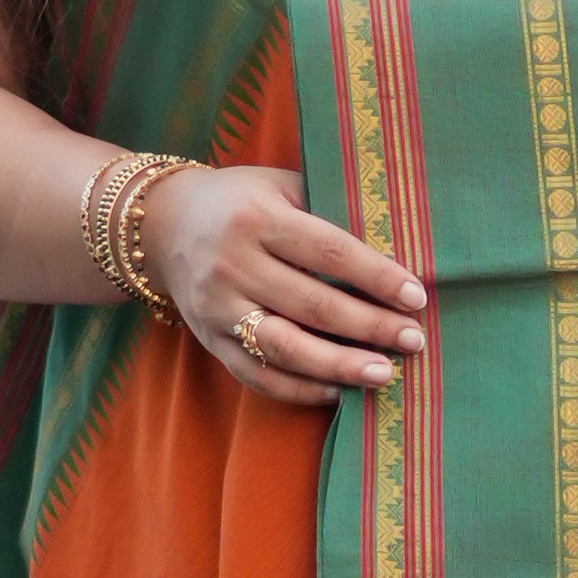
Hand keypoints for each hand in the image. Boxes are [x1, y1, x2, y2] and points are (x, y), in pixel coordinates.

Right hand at [137, 163, 425, 406]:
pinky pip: (258, 375)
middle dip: (370, 326)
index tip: (416, 297)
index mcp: (258, 218)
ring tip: (385, 374)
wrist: (161, 226)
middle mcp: (233, 264)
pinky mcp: (209, 341)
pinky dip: (300, 389)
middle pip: (313, 305)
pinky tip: (339, 391)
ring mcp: (217, 308)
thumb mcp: (280, 186)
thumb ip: (329, 210)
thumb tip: (398, 248)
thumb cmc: (242, 202)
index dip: (376, 276)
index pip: (328, 251)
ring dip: (340, 365)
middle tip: (414, 340)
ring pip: (285, 347)